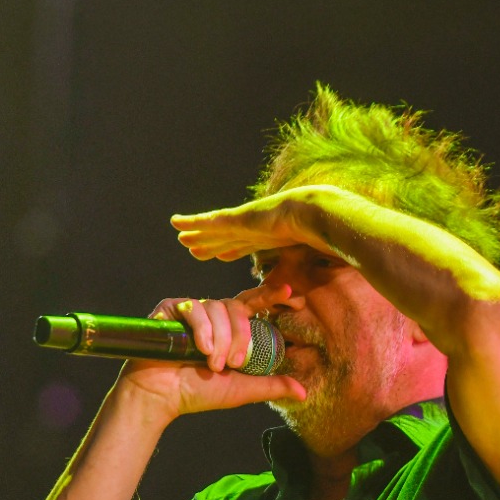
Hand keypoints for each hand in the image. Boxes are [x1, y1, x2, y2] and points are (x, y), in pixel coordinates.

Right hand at [115, 282, 303, 420]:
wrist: (161, 397)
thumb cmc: (198, 393)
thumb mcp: (242, 389)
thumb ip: (271, 386)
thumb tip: (304, 394)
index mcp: (230, 327)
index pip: (254, 303)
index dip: (272, 295)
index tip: (292, 296)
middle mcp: (213, 314)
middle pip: (237, 307)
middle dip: (241, 336)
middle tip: (234, 363)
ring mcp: (192, 309)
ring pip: (217, 308)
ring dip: (220, 340)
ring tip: (212, 364)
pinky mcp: (171, 308)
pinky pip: (195, 308)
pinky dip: (202, 330)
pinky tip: (200, 350)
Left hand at [170, 186, 330, 262]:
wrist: (319, 216)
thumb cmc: (323, 236)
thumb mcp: (311, 256)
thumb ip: (305, 268)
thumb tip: (311, 284)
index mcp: (270, 235)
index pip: (246, 244)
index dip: (231, 249)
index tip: (220, 254)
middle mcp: (255, 227)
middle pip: (226, 237)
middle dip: (209, 242)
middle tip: (191, 245)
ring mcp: (245, 222)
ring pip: (213, 230)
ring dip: (196, 233)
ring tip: (181, 236)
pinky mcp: (237, 219)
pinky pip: (208, 222)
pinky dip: (191, 222)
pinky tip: (176, 223)